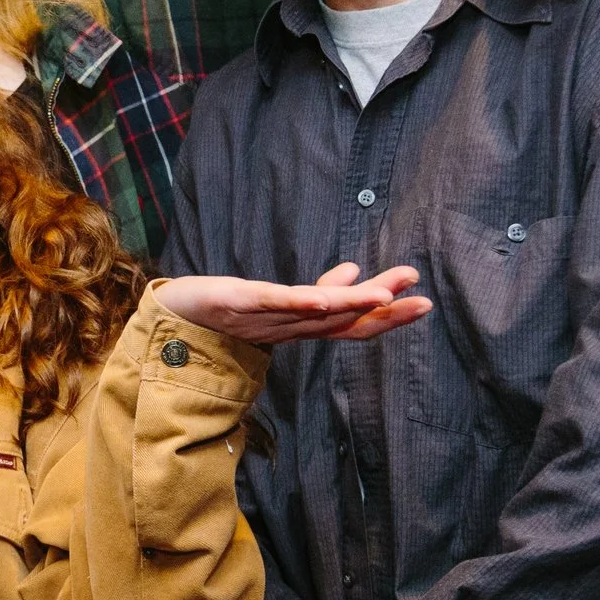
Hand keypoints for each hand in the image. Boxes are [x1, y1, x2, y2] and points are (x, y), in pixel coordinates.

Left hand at [154, 263, 430, 346]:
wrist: (176, 316)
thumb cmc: (229, 310)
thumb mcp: (282, 298)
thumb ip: (320, 290)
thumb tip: (353, 272)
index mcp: (302, 325)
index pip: (353, 322)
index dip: (388, 315)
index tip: (423, 301)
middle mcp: (289, 327)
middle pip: (343, 321)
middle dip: (384, 312)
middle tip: (422, 301)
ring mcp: (265, 318)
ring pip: (315, 314)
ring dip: (350, 306)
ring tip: (383, 295)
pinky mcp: (238, 302)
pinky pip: (273, 305)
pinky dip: (299, 303)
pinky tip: (321, 299)